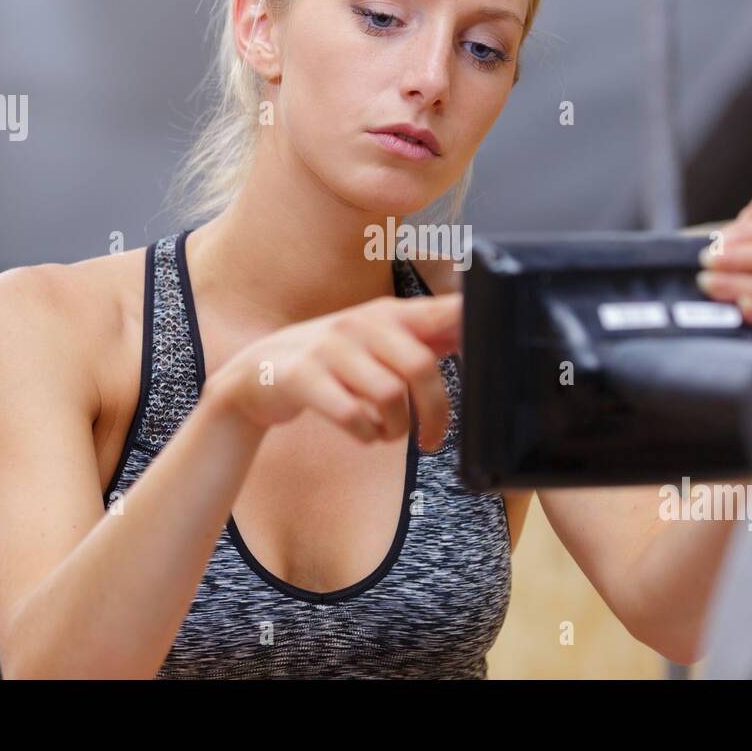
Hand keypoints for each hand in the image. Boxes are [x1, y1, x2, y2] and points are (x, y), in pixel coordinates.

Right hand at [205, 293, 461, 451]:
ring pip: (388, 395)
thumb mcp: (375, 342)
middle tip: (431, 440)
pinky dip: (365, 434)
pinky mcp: (303, 376)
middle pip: (420, 367)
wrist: (254, 375)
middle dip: (434, 412)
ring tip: (387, 434)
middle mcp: (360, 323)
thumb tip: (472, 334)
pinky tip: (362, 434)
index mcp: (387, 314)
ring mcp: (329, 348)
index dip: (471, 323)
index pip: (440, 311)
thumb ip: (422, 339)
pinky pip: (352, 415)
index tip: (497, 338)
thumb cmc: (329, 362)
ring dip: (396, 428)